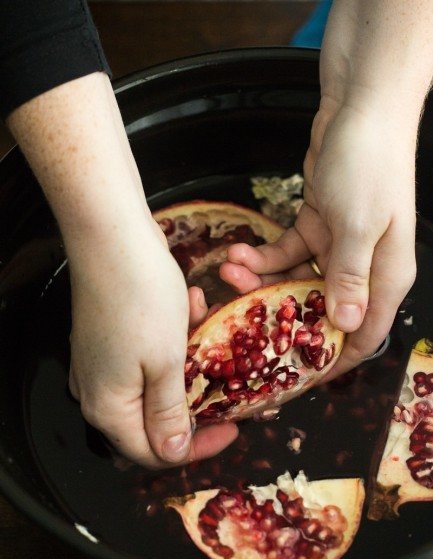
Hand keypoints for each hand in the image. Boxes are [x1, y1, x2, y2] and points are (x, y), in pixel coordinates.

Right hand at [68, 222, 236, 468]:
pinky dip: (174, 343)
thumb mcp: (165, 363)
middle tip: (226, 380)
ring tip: (205, 325)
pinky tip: (190, 308)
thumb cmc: (141, 298)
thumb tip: (172, 453)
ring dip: (189, 363)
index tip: (232, 427)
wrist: (112, 235)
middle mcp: (97, 392)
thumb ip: (168, 414)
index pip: (154, 453)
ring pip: (156, 385)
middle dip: (196, 401)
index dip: (197, 447)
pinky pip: (147, 358)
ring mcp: (100, 364)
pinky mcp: (108, 340)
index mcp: (108, 409)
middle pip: (153, 420)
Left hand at [220, 102, 416, 379]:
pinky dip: (263, 256)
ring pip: (296, 283)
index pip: (362, 335)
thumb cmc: (370, 165)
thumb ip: (348, 278)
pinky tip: (239, 252)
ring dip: (262, 282)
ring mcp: (340, 248)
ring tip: (230, 271)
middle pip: (321, 312)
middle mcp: (364, 268)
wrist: (361, 108)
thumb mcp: (357, 226)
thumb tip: (346, 326)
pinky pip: (287, 253)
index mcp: (385, 276)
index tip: (294, 377)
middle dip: (280, 319)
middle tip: (241, 322)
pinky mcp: (318, 227)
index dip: (330, 361)